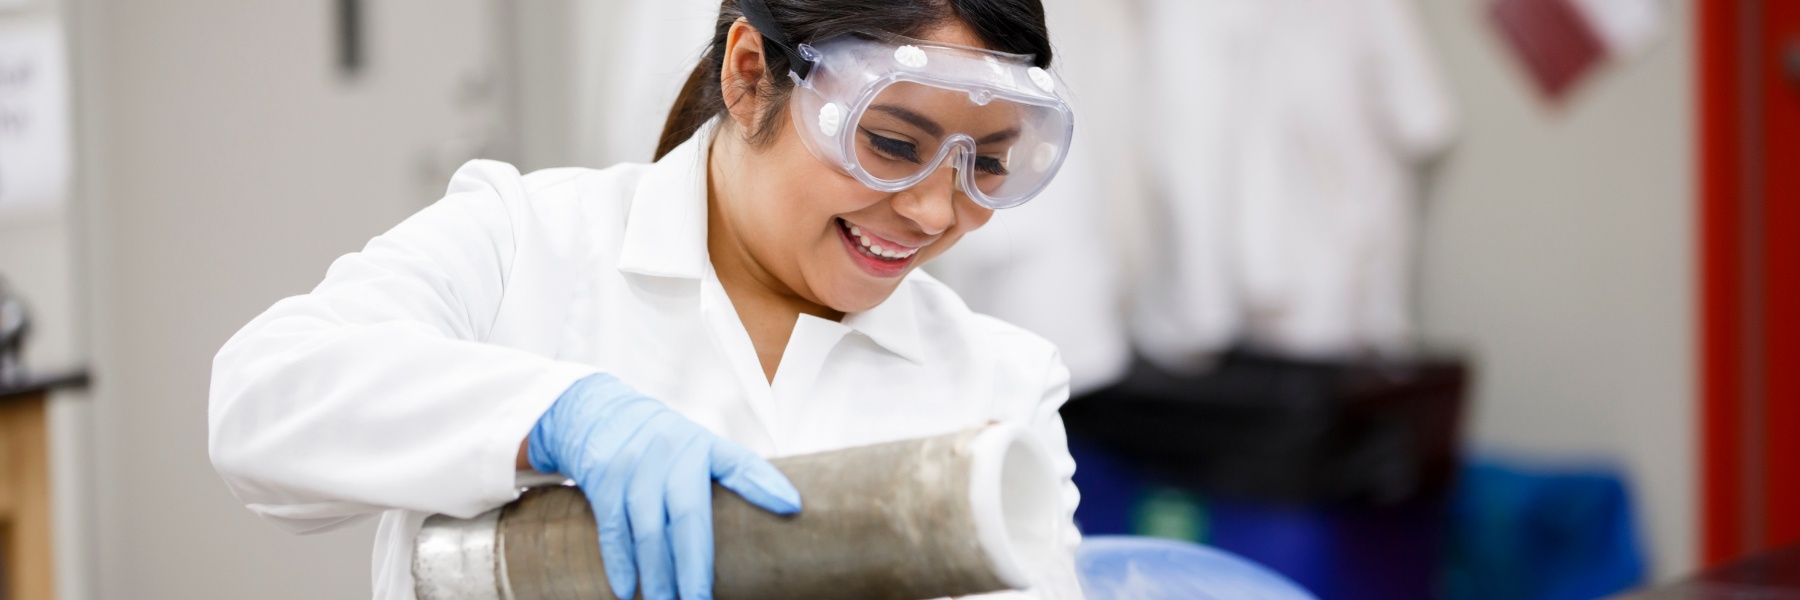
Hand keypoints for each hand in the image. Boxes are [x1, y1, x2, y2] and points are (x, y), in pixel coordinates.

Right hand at [528, 373, 801, 599]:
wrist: (602, 413)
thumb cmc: (667, 447)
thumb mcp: (700, 449)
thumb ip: (732, 478)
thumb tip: (783, 513)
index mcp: (706, 447)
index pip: (740, 464)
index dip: (765, 484)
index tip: (791, 506)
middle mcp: (672, 454)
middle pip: (688, 513)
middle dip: (695, 562)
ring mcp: (636, 467)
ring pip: (648, 528)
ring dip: (657, 573)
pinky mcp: (604, 481)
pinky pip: (613, 529)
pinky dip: (619, 562)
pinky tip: (627, 590)